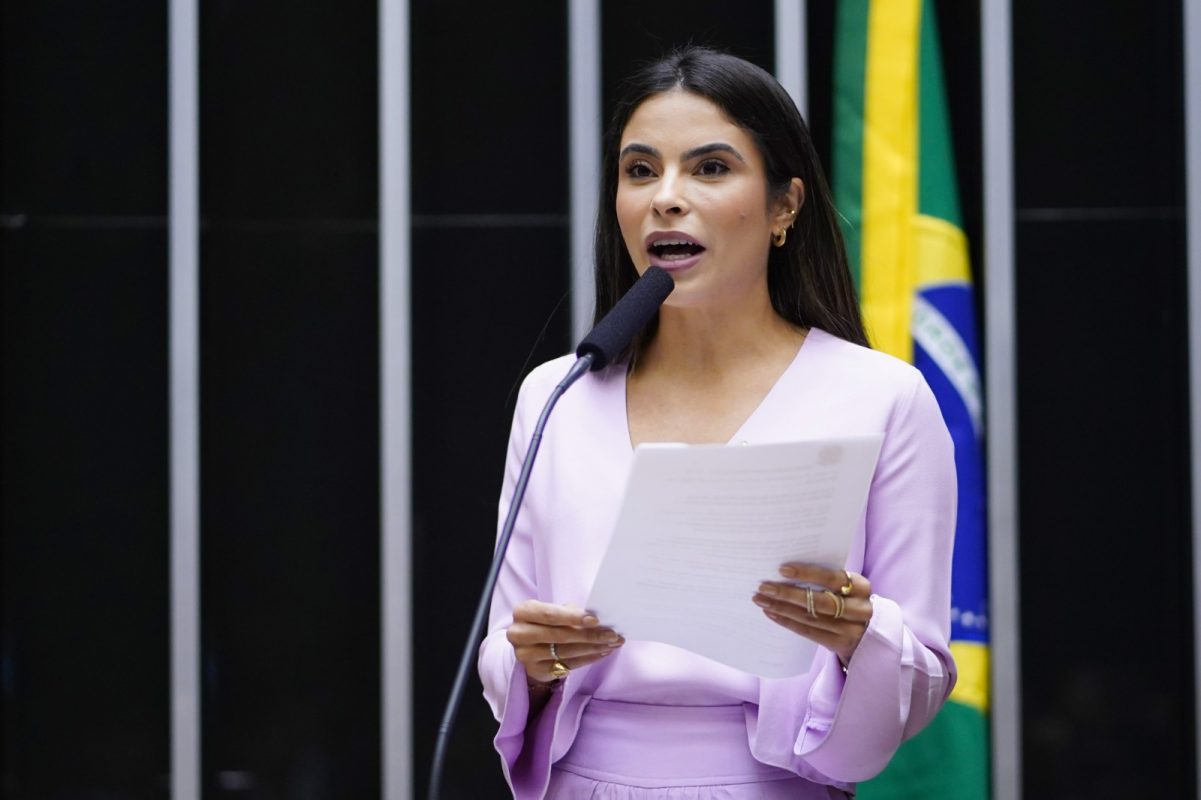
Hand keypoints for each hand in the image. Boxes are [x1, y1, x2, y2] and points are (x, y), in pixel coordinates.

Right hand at [506, 600, 624, 683]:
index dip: (573, 617)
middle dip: (589, 635)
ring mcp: (525, 655)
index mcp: (523, 612)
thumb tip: (597, 620)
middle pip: (559, 635)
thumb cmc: (547, 622)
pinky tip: (602, 653)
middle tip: (612, 635)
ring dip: (593, 648)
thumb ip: (570, 612)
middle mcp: (519, 634)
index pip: (549, 614)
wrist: (530, 646)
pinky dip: (588, 659)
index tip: (596, 620)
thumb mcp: (554, 611)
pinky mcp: (535, 671)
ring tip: (612, 644)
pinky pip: (567, 666)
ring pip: (565, 652)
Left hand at [753, 564, 871, 666]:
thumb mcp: (847, 587)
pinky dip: (788, 622)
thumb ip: (827, 579)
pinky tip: (772, 614)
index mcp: (861, 587)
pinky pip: (809, 632)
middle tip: (763, 587)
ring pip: (811, 618)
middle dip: (788, 593)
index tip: (782, 569)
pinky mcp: (840, 644)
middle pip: (820, 602)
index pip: (833, 578)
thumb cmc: (849, 600)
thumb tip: (786, 569)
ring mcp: (851, 629)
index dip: (808, 573)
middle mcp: (860, 608)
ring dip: (782, 608)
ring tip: (761, 600)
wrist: (870, 633)